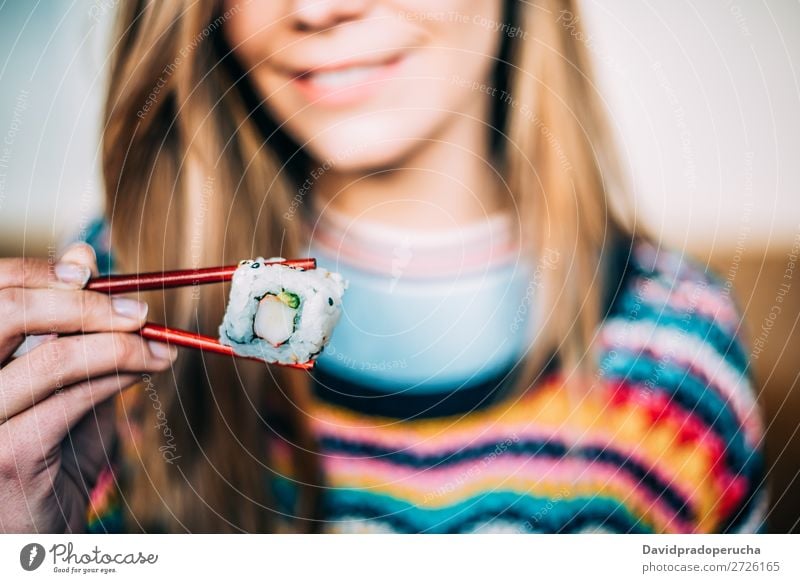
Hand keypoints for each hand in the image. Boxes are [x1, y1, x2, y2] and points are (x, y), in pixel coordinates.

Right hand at [0, 243, 176, 531]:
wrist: (29, 539)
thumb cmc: (42, 455)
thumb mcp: (52, 382)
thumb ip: (66, 325)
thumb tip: (83, 257)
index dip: (40, 272)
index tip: (92, 272)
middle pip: (6, 311)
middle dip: (82, 302)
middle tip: (139, 310)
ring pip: (53, 355)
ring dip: (122, 343)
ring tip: (161, 347)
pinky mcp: (6, 454)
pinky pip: (75, 396)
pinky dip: (122, 375)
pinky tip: (150, 368)